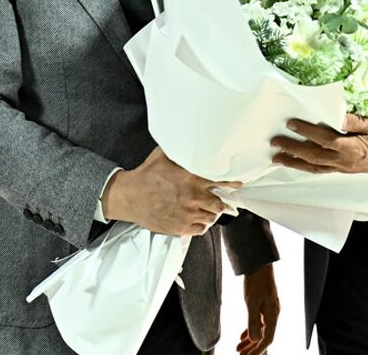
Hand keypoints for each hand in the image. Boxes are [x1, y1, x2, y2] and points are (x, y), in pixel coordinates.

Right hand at [101, 147, 238, 234]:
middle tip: (218, 200)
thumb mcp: (164, 155)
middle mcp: (194, 197)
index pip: (223, 181)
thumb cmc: (146, 175)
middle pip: (220, 204)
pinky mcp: (180, 227)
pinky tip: (197, 219)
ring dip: (211, 213)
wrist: (129, 196)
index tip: (239, 184)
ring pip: (211, 218)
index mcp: (193, 178)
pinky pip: (200, 229)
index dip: (233, 183)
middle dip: (221, 202)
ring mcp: (188, 214)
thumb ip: (181, 150)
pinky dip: (201, 224)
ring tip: (206, 209)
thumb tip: (189, 138)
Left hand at [236, 263, 278, 353]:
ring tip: (239, 350)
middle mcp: (273, 314)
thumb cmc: (256, 282)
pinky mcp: (264, 307)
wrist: (259, 265)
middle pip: (264, 337)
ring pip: (261, 331)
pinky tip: (242, 338)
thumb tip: (253, 339)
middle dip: (253, 349)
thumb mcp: (252, 302)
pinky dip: (250, 332)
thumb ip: (253, 321)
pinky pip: (258, 324)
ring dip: (250, 342)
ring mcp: (269, 311)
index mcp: (272, 314)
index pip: (267, 338)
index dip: (258, 350)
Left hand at [271, 113, 367, 177]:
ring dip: (294, 162)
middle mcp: (344, 161)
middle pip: (313, 156)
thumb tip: (337, 116)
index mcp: (352, 149)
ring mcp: (342, 168)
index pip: (324, 139)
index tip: (291, 123)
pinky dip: (306, 167)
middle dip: (292, 149)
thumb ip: (355, 121)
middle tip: (274, 143)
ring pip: (314, 166)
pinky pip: (320, 170)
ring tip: (277, 158)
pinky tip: (296, 163)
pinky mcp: (343, 170)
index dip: (306, 131)